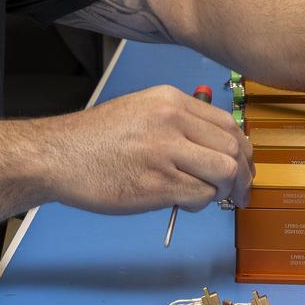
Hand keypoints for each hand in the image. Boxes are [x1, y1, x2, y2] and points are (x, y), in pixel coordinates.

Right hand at [48, 85, 253, 213]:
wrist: (59, 155)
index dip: (243, 150)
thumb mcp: (141, 110)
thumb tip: (218, 148)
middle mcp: (171, 121)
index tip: (245, 166)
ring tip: (208, 197)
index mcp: (170, 100)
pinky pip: (200, 196)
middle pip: (233, 148)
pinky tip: (184, 202)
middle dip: (242, 175)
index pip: (227, 123)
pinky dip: (200, 204)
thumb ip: (180, 123)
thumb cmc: (97, 139)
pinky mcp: (156, 184)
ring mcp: (164, 152)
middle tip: (240, 191)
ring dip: (223, 191)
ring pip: (223, 173)